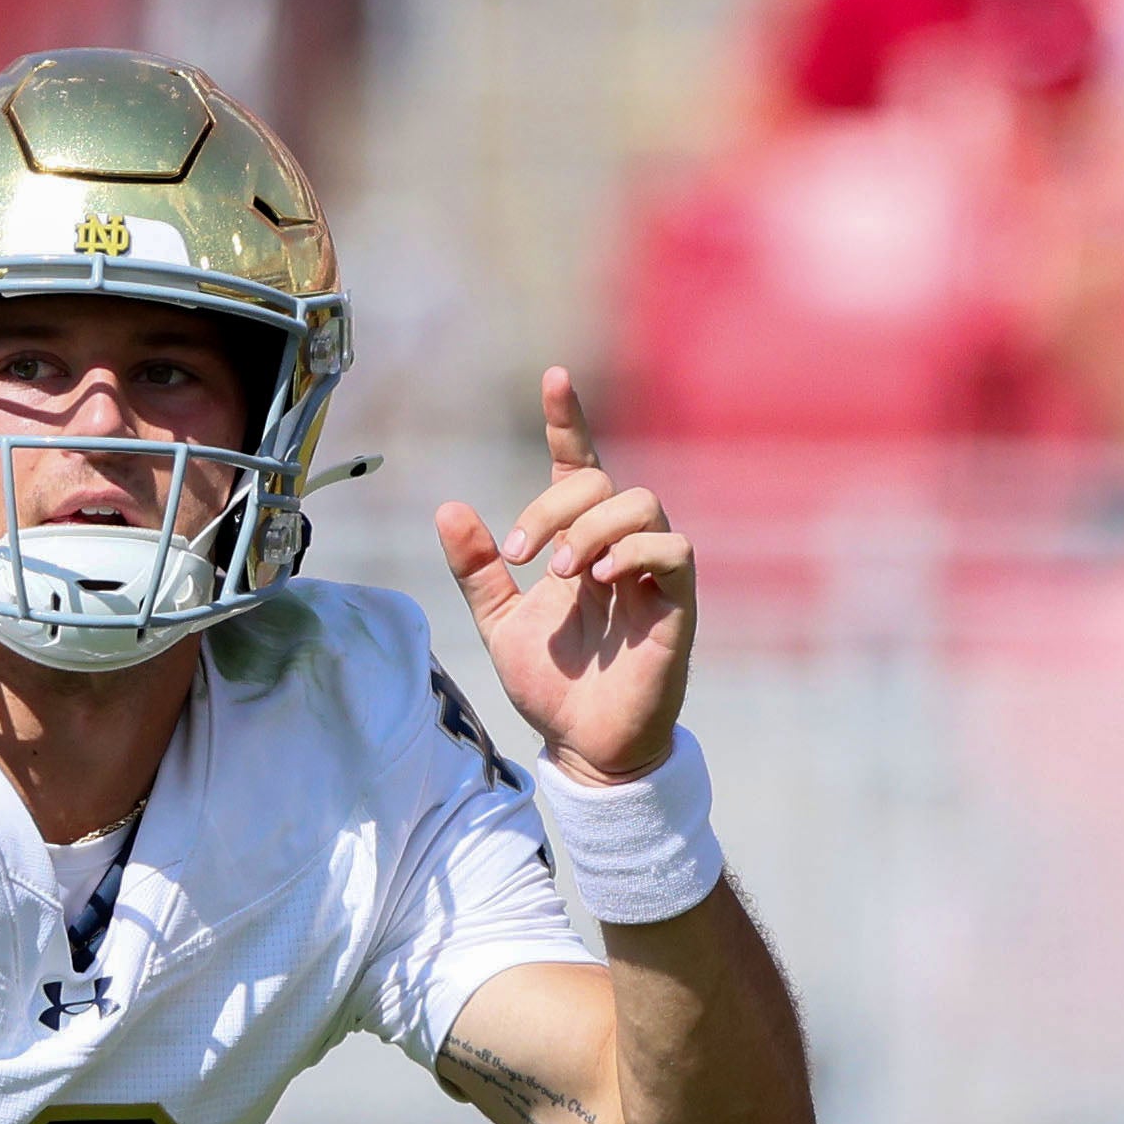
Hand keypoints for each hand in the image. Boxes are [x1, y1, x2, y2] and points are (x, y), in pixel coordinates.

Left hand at [432, 368, 695, 785]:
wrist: (584, 745)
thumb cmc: (553, 684)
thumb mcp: (500, 622)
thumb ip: (478, 569)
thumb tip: (447, 508)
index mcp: (578, 542)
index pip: (577, 465)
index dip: (568, 421)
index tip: (553, 378)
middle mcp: (618, 547)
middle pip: (601, 482)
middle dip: (554, 508)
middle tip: (524, 558)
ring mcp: (651, 572)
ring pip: (642, 502)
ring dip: (593, 528)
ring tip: (563, 575)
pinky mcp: (676, 603)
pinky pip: (673, 549)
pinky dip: (634, 551)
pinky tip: (600, 581)